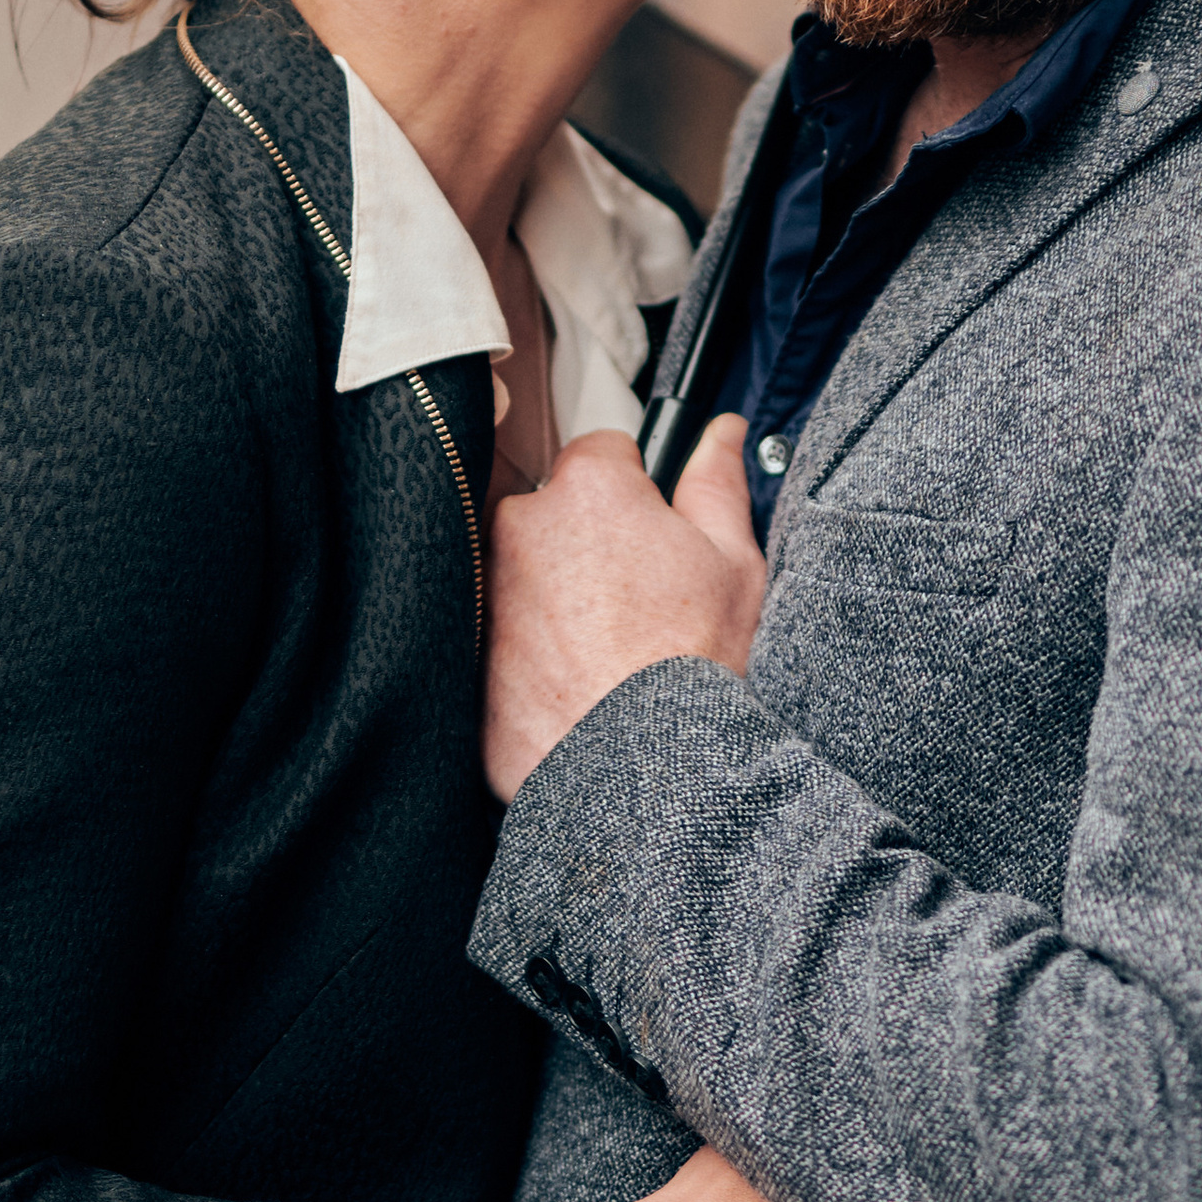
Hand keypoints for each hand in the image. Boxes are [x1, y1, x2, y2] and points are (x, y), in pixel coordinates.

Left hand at [484, 416, 767, 801]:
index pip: (603, 452)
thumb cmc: (694, 663)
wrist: (648, 769)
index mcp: (586, 490)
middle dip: (589, 541)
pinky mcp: (468, 656)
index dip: (638, 491)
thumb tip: (720, 432)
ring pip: (524, 574)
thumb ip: (717, 482)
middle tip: (637, 600)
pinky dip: (529, 652)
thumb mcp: (733, 562)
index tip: (655, 531)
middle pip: (555, 512)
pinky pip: (501, 636)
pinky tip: (574, 681)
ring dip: (556, 596)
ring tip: (607, 648)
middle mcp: (520, 528)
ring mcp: (486, 593)